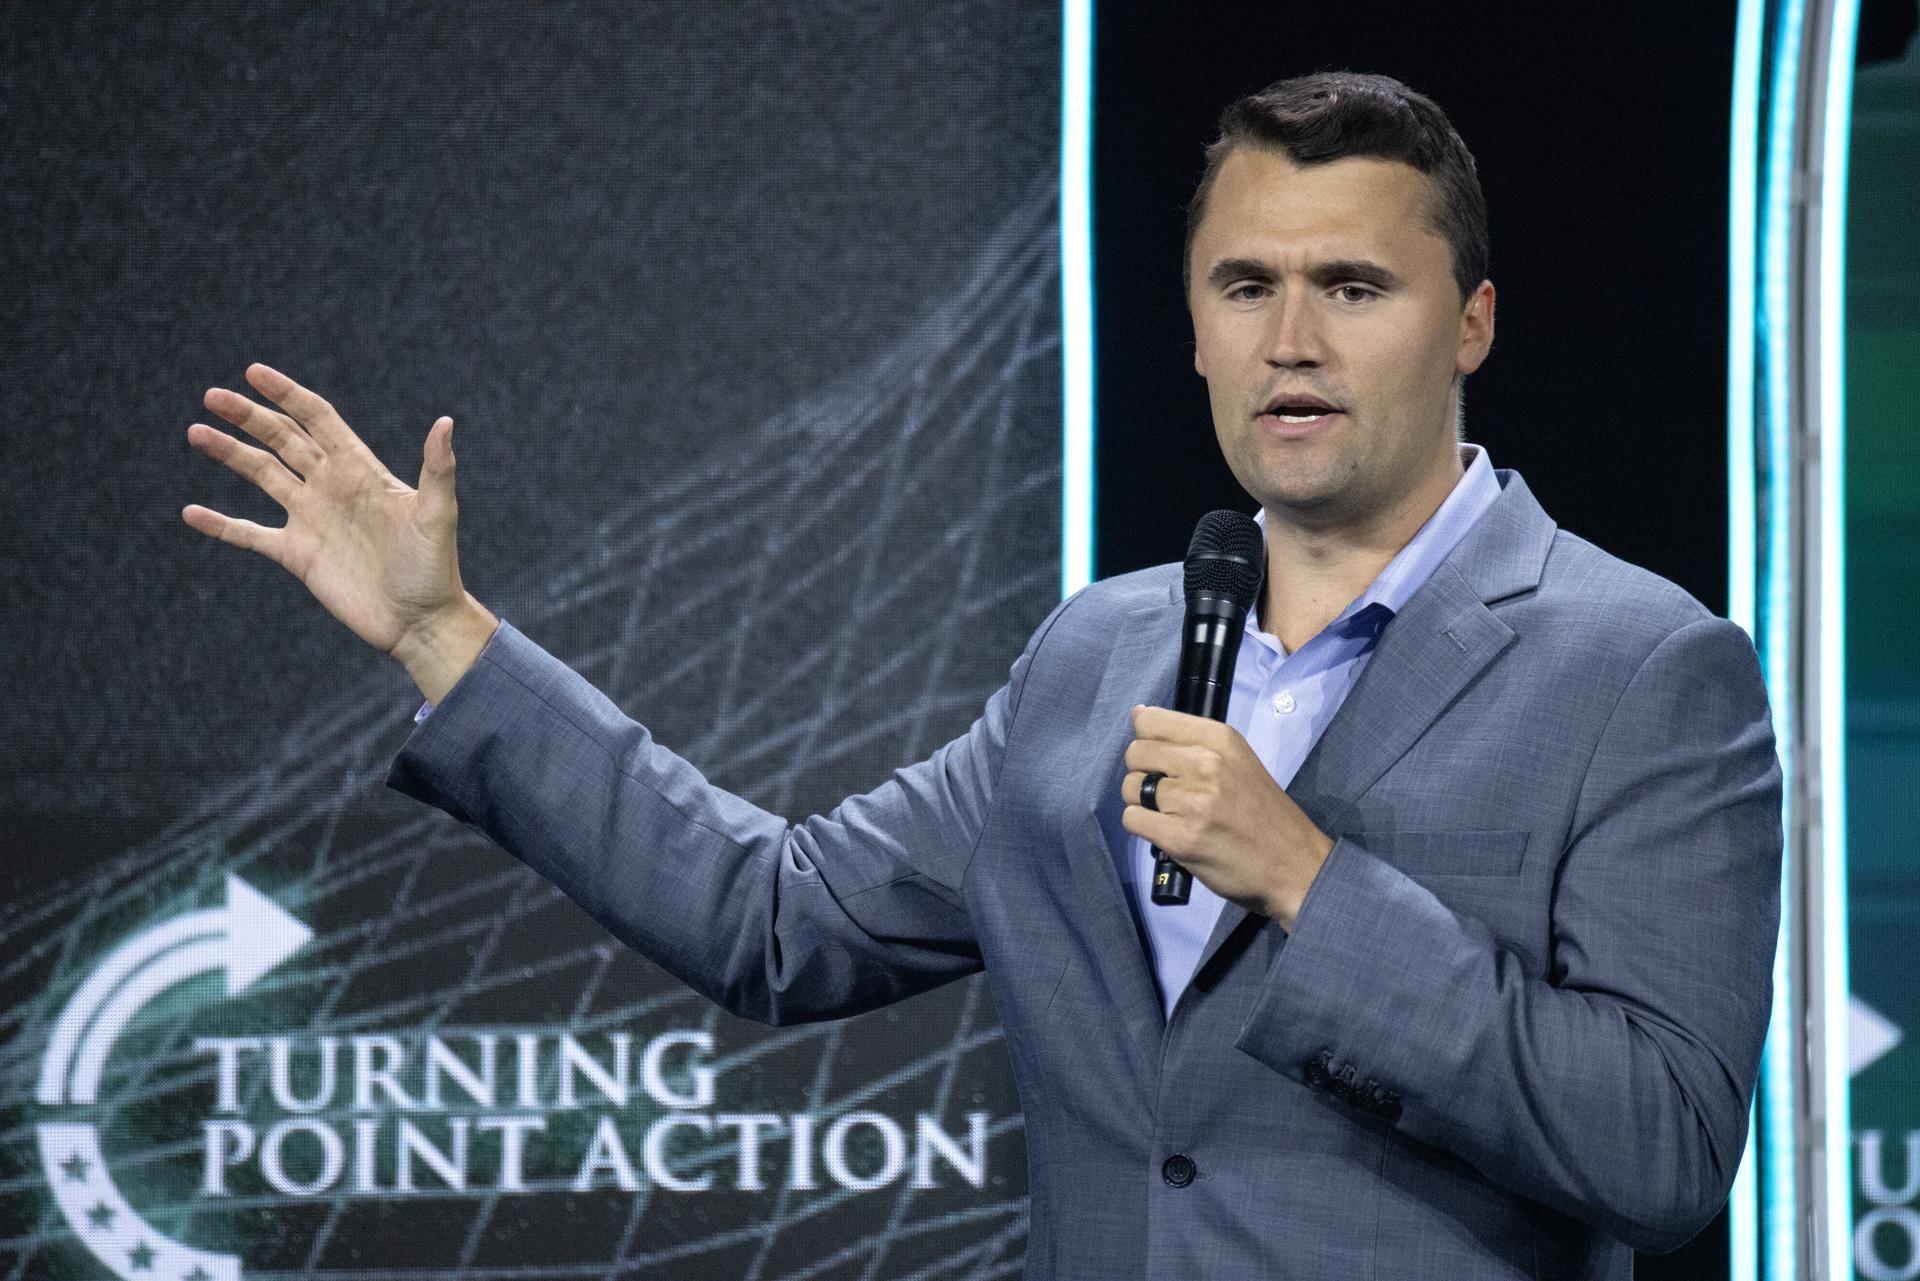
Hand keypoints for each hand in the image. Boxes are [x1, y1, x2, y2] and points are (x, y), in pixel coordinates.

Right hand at [182, 364, 494, 685]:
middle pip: (283, 439)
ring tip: (196, 432)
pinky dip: (221, 524)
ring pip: (262, 475)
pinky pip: (250, 534)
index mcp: (361, 470)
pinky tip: (190, 513)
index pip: (317, 420)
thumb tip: (446, 422)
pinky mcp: (298, 555)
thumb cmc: (434, 567)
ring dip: (229, 453)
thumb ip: (437, 468)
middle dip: (248, 417)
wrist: (420, 622)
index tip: (253, 372)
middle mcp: (332, 487)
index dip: (287, 395)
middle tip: (212, 396)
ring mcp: (312, 519)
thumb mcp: (437, 514)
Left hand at [1121, 705, 1333, 928]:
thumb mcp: (1237, 760)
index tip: (1161, 759)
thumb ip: (1188, 737)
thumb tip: (1138, 714)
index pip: (1150, 721)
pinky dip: (1143, 828)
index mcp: (1220, 739)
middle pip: (1136, 753)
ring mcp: (1193, 801)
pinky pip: (1132, 819)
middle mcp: (1206, 763)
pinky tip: (1167, 832)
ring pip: (1131, 787)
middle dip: (1143, 773)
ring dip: (1143, 803)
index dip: (1146, 741)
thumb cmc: (1262, 814)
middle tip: (1169, 793)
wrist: (1294, 865)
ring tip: (1172, 815)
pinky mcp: (1182, 838)